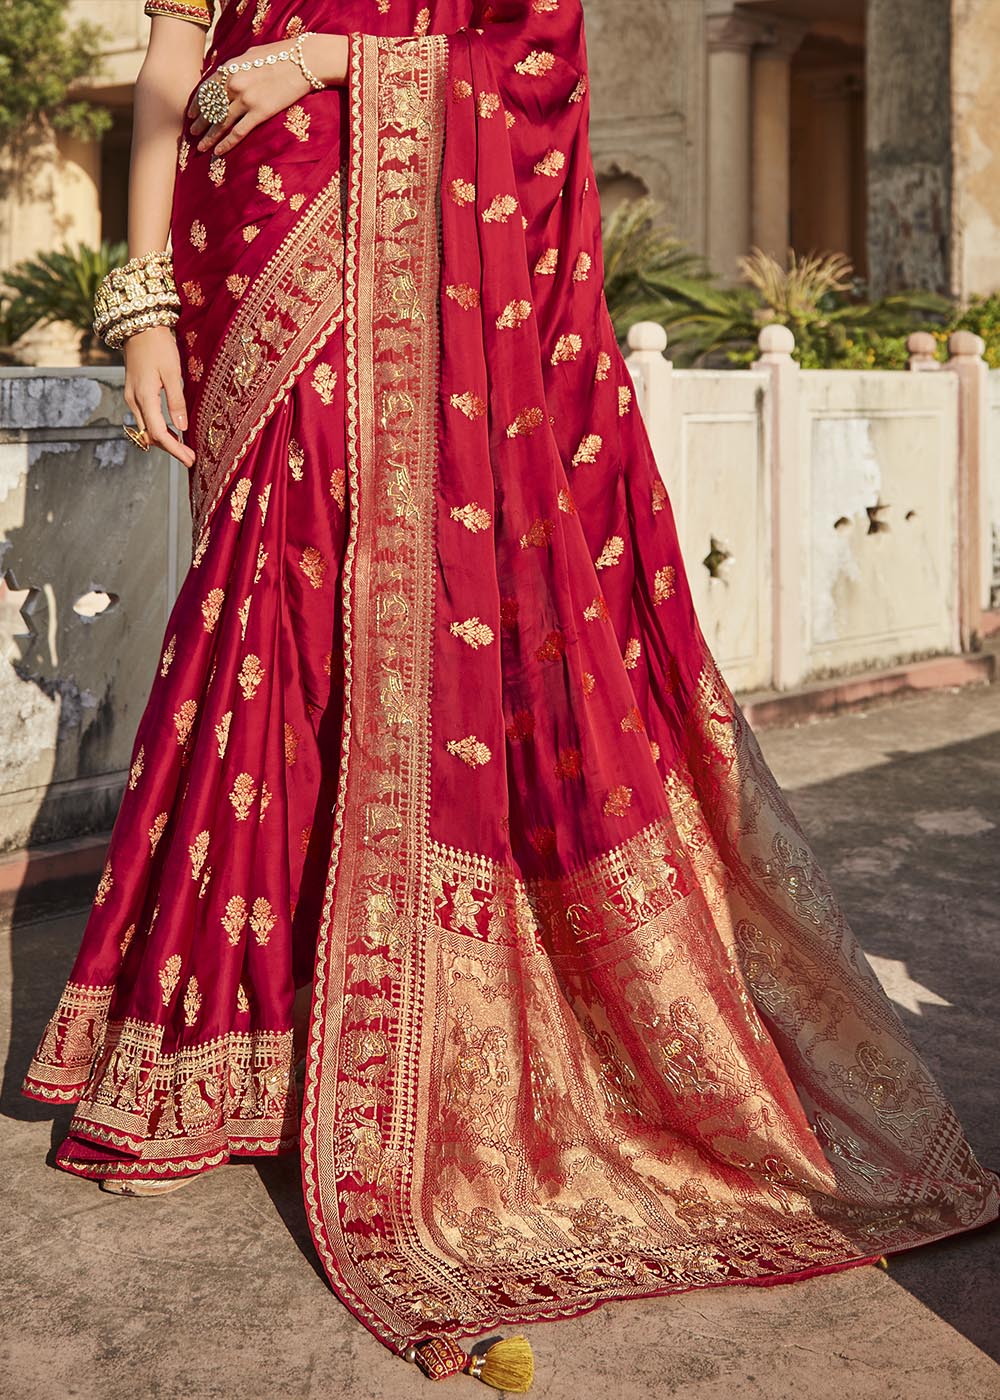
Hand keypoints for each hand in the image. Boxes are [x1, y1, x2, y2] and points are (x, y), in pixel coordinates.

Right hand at [124, 326, 195, 469]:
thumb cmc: (158, 345)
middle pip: (150, 436)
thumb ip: (176, 401)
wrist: (138, 325)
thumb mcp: (172, 372)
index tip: (190, 459)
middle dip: (170, 449)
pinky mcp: (133, 393)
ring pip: (146, 429)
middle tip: (190, 457)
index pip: (159, 434)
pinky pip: (145, 419)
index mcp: (144, 397)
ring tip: (184, 448)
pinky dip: (158, 429)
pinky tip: (172, 431)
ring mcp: (131, 397)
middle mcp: (133, 401)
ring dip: (164, 441)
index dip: (175, 450)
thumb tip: (182, 428)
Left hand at [188, 40, 314, 157]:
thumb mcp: (251, 55)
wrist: (303, 61)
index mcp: (229, 69)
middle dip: (200, 123)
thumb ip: (236, 67)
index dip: (197, 105)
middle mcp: (233, 84)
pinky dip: (226, 143)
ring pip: (220, 123)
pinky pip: (238, 132)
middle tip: (191, 133)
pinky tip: (217, 152)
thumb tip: (228, 75)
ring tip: (200, 147)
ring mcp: (246, 100)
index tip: (191, 115)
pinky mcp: (260, 113)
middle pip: (210, 108)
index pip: (206, 91)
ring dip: (209, 137)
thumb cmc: (280, 55)